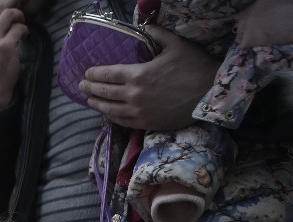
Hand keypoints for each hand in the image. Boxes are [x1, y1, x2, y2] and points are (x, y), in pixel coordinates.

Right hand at [0, 0, 28, 110]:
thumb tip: (2, 8)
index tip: (7, 2)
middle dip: (13, 4)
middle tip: (19, 9)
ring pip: (9, 14)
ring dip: (19, 16)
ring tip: (21, 24)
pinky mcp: (6, 47)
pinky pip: (19, 28)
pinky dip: (24, 29)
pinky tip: (24, 35)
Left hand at [78, 25, 219, 130]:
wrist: (211, 94)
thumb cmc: (195, 67)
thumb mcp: (176, 45)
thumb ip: (157, 34)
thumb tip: (146, 26)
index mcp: (138, 74)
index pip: (108, 74)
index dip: (95, 73)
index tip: (87, 72)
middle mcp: (134, 95)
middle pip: (105, 92)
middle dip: (90, 88)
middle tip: (82, 86)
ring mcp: (138, 111)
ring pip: (109, 109)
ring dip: (96, 104)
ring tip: (89, 100)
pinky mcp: (146, 123)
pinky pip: (122, 122)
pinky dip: (111, 117)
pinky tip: (107, 114)